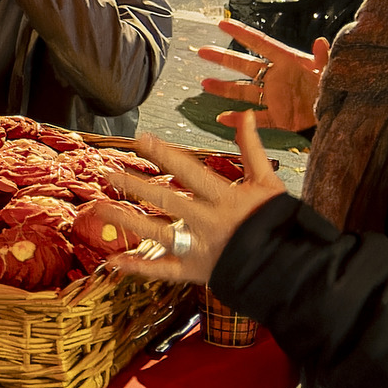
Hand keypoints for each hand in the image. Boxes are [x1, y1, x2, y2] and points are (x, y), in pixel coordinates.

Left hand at [108, 116, 290, 287]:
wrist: (289, 268)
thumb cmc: (278, 222)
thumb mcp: (268, 183)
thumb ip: (252, 149)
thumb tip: (247, 114)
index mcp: (225, 199)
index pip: (188, 171)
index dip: (164, 154)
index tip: (140, 138)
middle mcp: (207, 223)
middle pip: (164, 200)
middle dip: (134, 185)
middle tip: (106, 172)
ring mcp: (198, 249)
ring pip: (156, 232)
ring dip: (125, 219)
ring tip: (99, 207)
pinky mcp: (194, 272)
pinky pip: (162, 270)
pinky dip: (138, 267)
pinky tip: (114, 261)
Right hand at [196, 15, 325, 133]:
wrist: (341, 111)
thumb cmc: (336, 86)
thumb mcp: (330, 69)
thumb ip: (323, 57)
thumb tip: (321, 42)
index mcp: (288, 60)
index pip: (260, 43)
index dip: (241, 33)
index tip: (222, 23)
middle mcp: (277, 77)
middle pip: (244, 65)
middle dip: (223, 58)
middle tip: (203, 51)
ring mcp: (276, 97)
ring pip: (244, 91)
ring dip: (224, 88)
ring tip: (205, 84)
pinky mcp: (279, 117)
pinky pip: (256, 118)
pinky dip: (239, 120)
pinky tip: (223, 118)